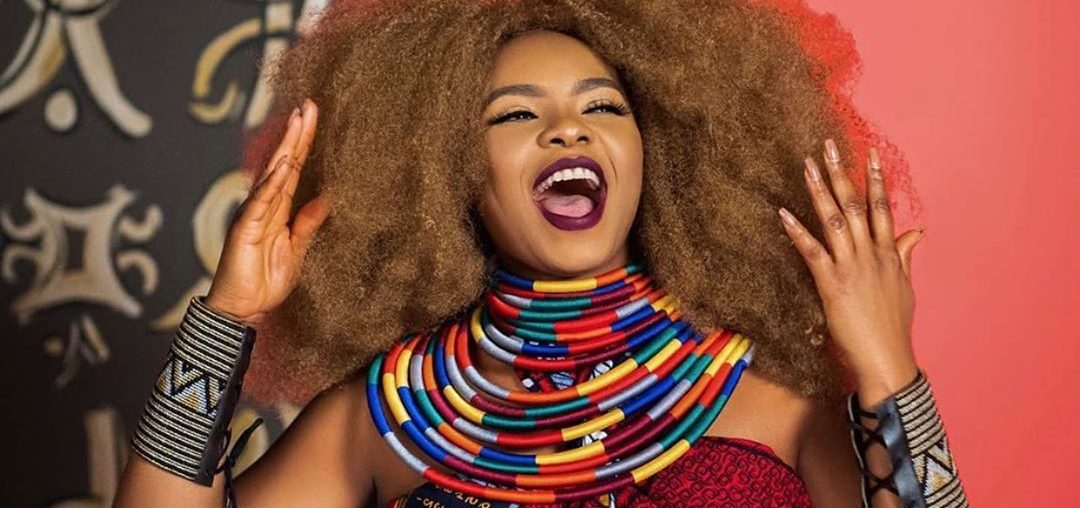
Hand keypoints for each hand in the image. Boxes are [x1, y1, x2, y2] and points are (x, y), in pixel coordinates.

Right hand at [204, 99, 329, 324]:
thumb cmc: (265, 281)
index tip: (313, 117)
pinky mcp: (244, 229)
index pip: (294, 169)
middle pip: (284, 163)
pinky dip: (270, 183)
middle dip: (297, 134)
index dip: (304, 144)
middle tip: (309, 105)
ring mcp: (253, 214)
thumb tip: (326, 198)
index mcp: (279, 209)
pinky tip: (281, 165)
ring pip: (272, 175)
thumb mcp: (297, 250)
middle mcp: (265, 205)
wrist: (243, 308)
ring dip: (286, 149)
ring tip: (298, 122)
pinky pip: (260, 202)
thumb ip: (308, 224)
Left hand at [777, 139, 922, 405]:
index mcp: (888, 254)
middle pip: (857, 206)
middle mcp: (871, 255)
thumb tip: (917, 231)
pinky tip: (783, 214)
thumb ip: (905, 256)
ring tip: (807, 166)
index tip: (869, 154)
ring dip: (819, 191)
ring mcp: (852, 267)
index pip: (883, 208)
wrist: (886, 358)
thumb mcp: (904, 287)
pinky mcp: (832, 284)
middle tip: (829, 146)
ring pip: (836, 221)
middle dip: (842, 174)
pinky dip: (797, 232)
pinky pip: (812, 252)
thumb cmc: (892, 326)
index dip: (875, 180)